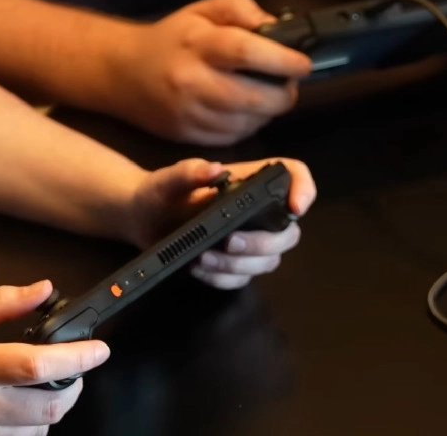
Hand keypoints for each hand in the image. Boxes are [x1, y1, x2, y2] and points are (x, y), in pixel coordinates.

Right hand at [0, 281, 107, 434]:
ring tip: (38, 391)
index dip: (78, 358)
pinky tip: (16, 412)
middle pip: (50, 409)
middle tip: (74, 373)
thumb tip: (40, 289)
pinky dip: (25, 430)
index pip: (38, 363)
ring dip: (48, 411)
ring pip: (36, 432)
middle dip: (73, 389)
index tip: (99, 350)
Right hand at [111, 0, 311, 146]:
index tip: (303, 64)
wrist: (123, 72)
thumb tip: (279, 30)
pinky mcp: (188, 136)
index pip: (248, 53)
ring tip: (267, 95)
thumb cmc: (171, 38)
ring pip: (249, 122)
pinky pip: (235, 137)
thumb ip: (242, 10)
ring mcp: (189, 113)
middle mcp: (192, 81)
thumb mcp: (203, 10)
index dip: (284, 61)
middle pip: (255, 97)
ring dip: (268, 111)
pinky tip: (244, 110)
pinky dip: (249, 125)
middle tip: (289, 83)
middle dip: (284, 93)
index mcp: (198, 44)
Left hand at [124, 157, 316, 288]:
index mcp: (250, 182)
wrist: (142, 219)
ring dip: (238, 264)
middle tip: (229, 242)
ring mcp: (249, 240)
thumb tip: (213, 169)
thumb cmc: (160, 191)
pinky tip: (196, 268)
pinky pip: (241, 278)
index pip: (294, 175)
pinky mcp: (235, 264)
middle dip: (263, 243)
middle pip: (288, 232)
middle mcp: (258, 212)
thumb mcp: (168, 179)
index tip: (296, 208)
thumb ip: (188, 172)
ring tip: (202, 257)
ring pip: (267, 262)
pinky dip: (221, 277)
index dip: (304, 189)